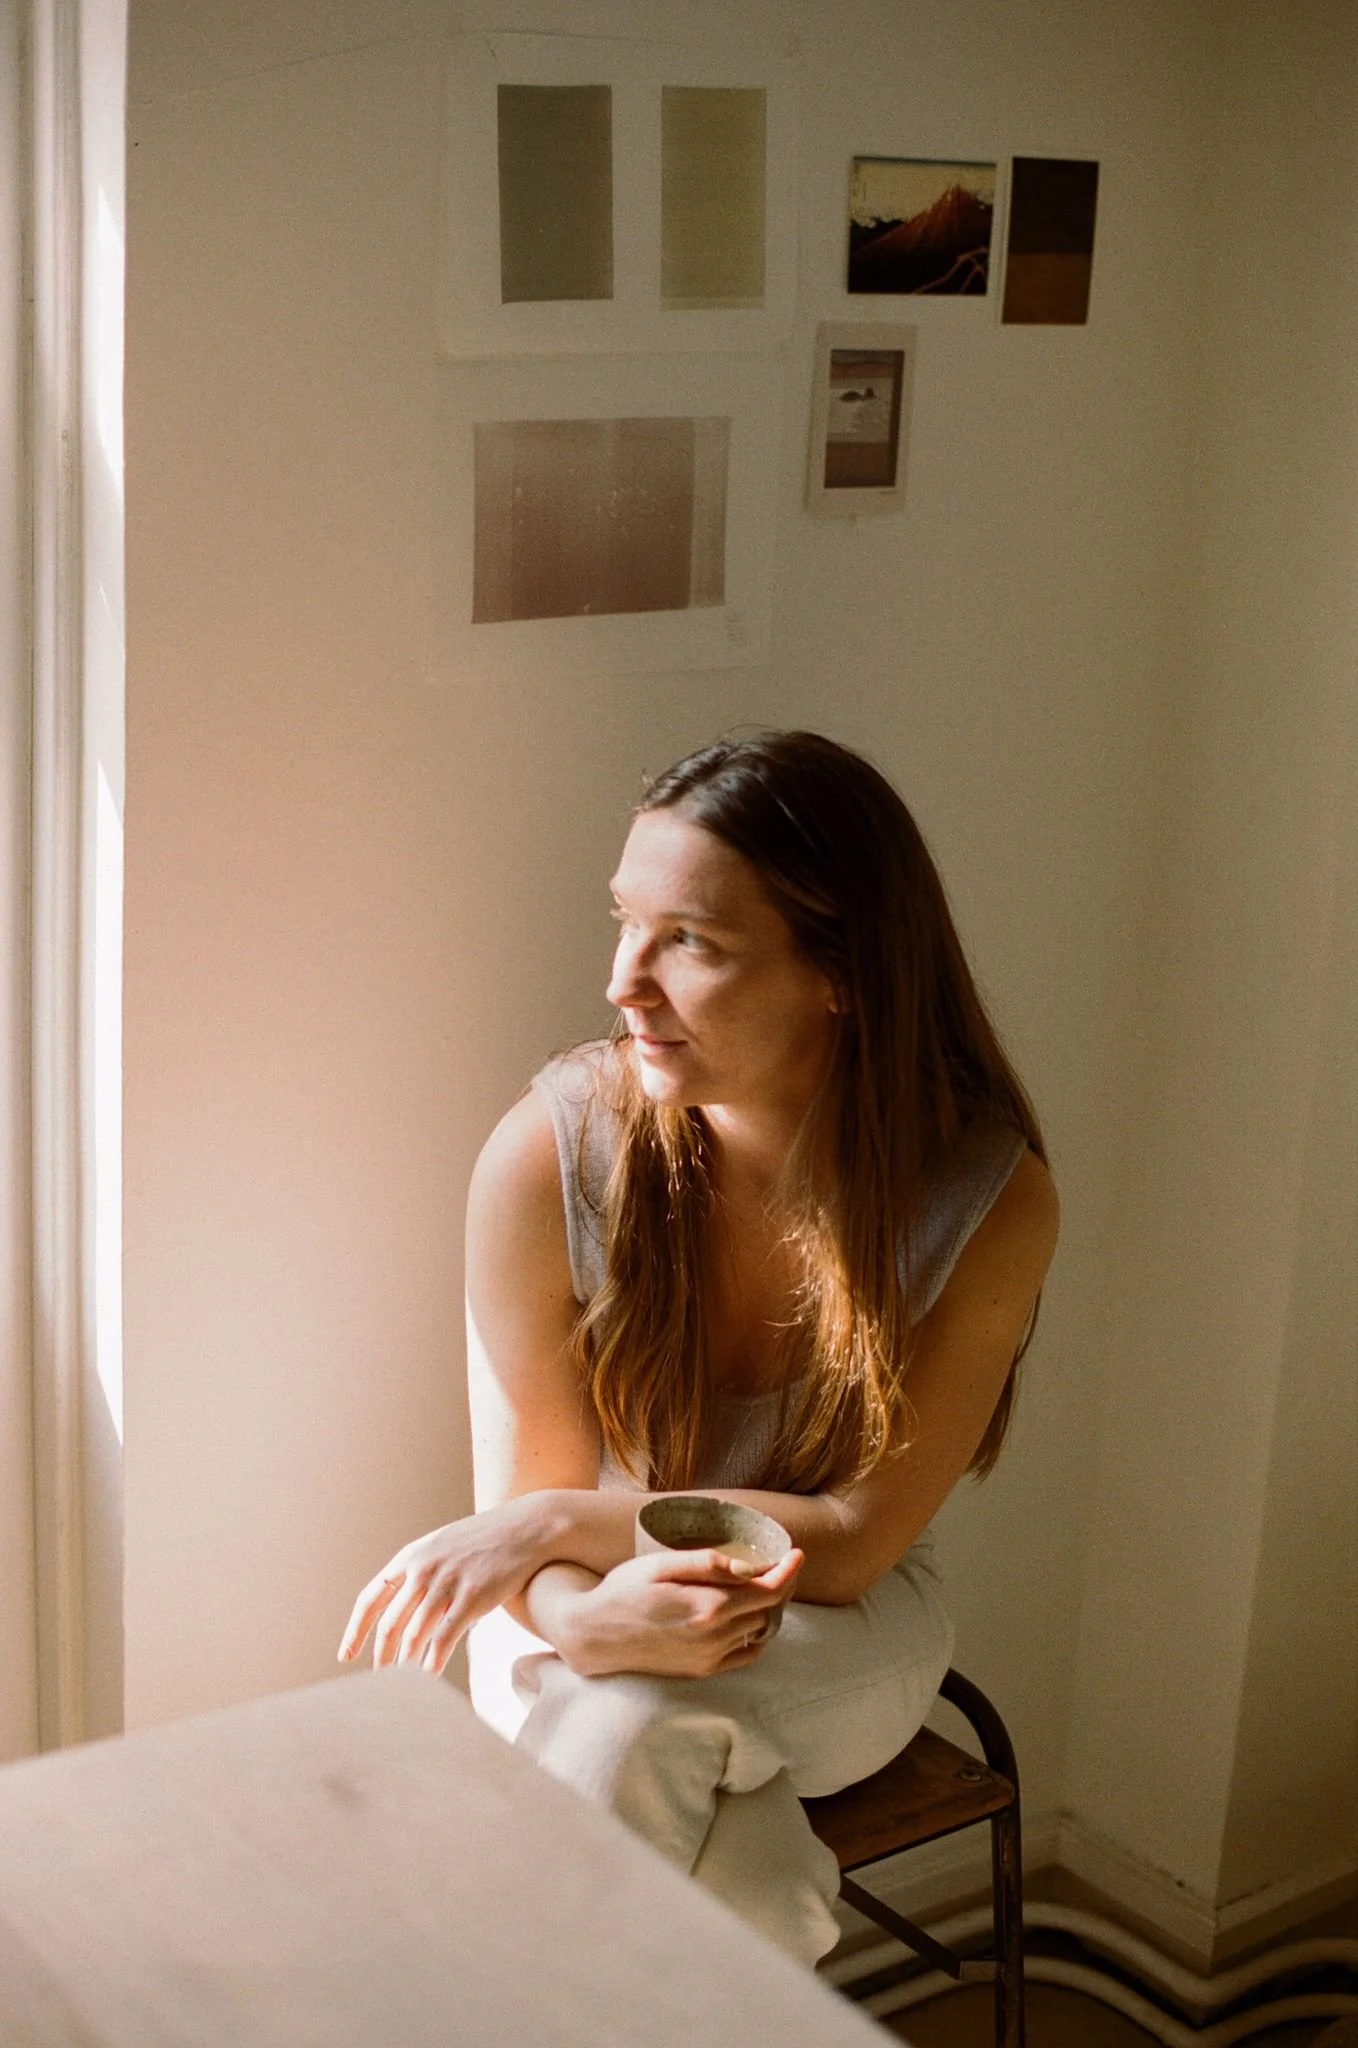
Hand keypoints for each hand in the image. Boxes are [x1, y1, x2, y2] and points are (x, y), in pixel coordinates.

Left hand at [338, 1497, 551, 1675]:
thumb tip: (401, 1604)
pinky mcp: (472, 1597)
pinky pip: (443, 1638)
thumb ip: (420, 1570)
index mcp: (411, 1556)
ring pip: (414, 1635)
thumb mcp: (443, 1545)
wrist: (527, 1528)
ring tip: (402, 1685)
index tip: (345, 1655)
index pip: (370, 1598)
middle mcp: (423, 1569)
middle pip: (389, 1623)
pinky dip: (432, 1662)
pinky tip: (428, 1677)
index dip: (355, 1630)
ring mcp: (447, 1582)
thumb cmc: (486, 1540)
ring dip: (405, 1665)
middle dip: (381, 1657)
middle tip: (379, 1680)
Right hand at [551, 1547, 802, 1679]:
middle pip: (768, 1609)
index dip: (788, 1570)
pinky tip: (746, 1617)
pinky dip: (755, 1635)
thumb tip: (748, 1566)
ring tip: (761, 1584)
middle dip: (779, 1584)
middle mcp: (714, 1637)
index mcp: (708, 1607)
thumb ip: (707, 1564)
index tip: (796, 1553)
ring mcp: (709, 1658)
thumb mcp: (661, 1564)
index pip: (769, 1590)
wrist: (594, 1636)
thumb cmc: (624, 1591)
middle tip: (778, 1562)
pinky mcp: (701, 1671)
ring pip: (758, 1630)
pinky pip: (745, 1655)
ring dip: (767, 1607)